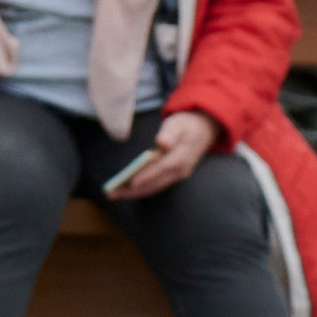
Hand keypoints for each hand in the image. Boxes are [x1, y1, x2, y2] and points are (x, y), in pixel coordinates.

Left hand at [105, 107, 219, 199]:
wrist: (204, 130)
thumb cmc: (186, 124)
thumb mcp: (177, 123)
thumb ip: (169, 133)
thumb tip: (162, 143)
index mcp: (181, 157)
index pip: (161, 168)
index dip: (146, 176)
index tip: (130, 182)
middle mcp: (180, 171)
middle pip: (155, 184)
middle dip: (133, 191)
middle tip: (112, 193)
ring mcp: (178, 175)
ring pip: (154, 188)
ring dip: (135, 193)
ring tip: (116, 194)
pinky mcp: (174, 176)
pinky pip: (156, 185)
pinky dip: (142, 189)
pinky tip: (129, 190)